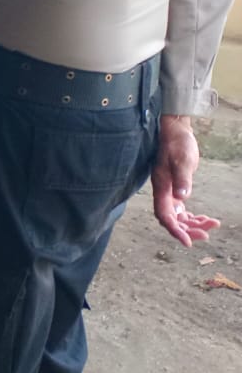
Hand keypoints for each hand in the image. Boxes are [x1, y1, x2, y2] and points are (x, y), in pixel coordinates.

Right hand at [151, 114, 220, 246]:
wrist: (174, 131)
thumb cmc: (176, 143)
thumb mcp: (182, 159)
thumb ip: (182, 178)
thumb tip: (183, 197)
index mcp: (161, 187)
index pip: (164, 215)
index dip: (175, 230)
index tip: (188, 241)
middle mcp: (163, 192)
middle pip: (172, 219)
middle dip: (188, 230)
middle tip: (207, 234)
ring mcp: (169, 191)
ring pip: (179, 216)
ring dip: (193, 224)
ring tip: (212, 224)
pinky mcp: (176, 188)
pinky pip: (183, 209)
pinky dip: (193, 216)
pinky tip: (205, 218)